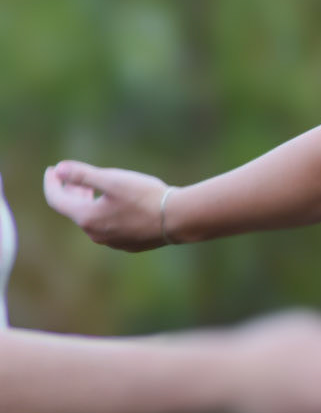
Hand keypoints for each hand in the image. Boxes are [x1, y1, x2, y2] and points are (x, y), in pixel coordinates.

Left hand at [44, 162, 168, 251]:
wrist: (177, 219)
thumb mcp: (112, 179)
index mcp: (87, 217)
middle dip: (69, 191)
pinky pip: (107, 227)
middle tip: (71, 176)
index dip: (51, 183)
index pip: (56, 200)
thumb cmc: (144, 197)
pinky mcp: (127, 244)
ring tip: (93, 188)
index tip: (52, 170)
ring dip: (87, 202)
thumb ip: (83, 174)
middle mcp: (95, 233)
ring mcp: (111, 241)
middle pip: (73, 210)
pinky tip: (116, 204)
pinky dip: (103, 212)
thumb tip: (59, 169)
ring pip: (91, 220)